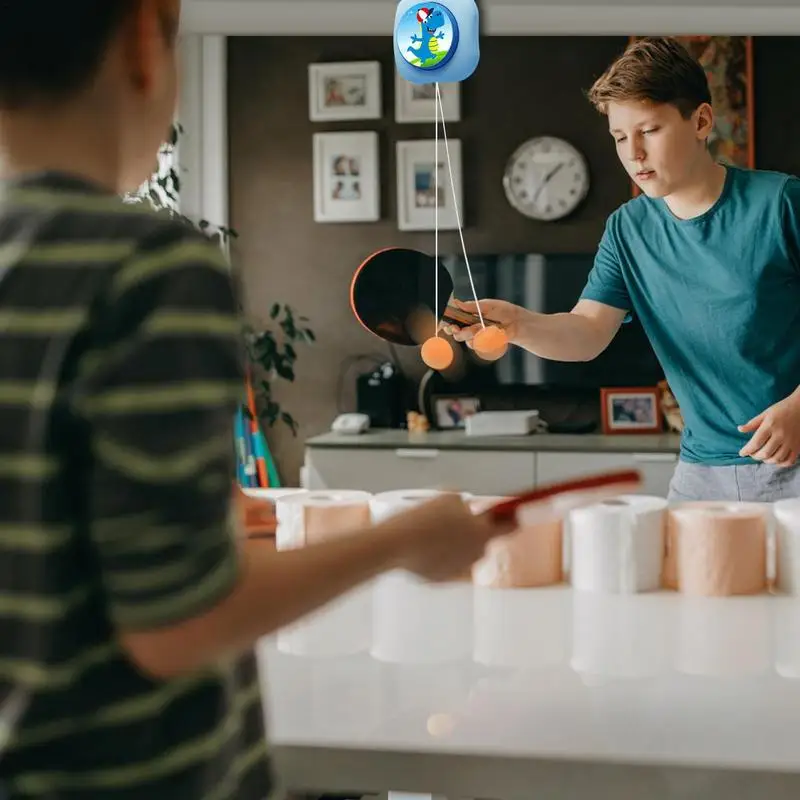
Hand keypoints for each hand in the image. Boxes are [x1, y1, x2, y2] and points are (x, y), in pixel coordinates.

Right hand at [383, 494, 514, 581]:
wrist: (395, 544)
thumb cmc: (421, 521)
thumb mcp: (449, 497)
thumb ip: (467, 504)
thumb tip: (468, 506)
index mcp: (483, 531)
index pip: (512, 526)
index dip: (510, 518)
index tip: (509, 514)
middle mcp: (477, 553)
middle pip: (484, 539)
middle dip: (475, 530)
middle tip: (456, 520)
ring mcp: (461, 569)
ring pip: (465, 552)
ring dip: (457, 543)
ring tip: (435, 532)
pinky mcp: (444, 578)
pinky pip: (449, 564)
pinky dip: (441, 555)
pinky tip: (426, 545)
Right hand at [441, 298, 524, 346]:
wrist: (516, 322)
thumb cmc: (503, 311)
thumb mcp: (487, 305)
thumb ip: (471, 306)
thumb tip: (456, 302)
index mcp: (467, 315)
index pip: (451, 318)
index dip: (445, 321)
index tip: (444, 322)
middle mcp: (468, 326)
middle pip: (453, 331)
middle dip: (452, 329)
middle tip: (455, 328)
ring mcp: (475, 336)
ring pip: (464, 338)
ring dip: (470, 333)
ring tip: (482, 327)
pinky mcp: (482, 344)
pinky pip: (474, 344)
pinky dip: (480, 339)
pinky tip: (489, 333)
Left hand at [738, 392, 799, 465]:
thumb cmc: (781, 409)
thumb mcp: (765, 414)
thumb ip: (752, 423)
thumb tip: (740, 429)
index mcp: (770, 426)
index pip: (756, 443)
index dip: (747, 450)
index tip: (741, 453)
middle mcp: (781, 435)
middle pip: (765, 453)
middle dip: (755, 456)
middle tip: (752, 454)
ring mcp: (791, 442)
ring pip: (777, 459)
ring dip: (767, 461)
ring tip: (762, 456)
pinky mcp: (798, 446)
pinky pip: (789, 461)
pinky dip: (780, 463)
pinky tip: (775, 459)